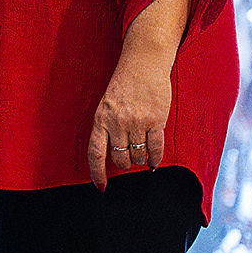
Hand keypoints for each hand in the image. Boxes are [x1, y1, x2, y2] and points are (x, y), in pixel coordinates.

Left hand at [87, 58, 172, 186]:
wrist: (142, 65)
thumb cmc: (123, 86)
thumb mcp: (106, 105)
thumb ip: (107, 127)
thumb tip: (111, 153)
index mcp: (100, 119)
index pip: (95, 152)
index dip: (97, 173)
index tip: (101, 187)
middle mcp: (117, 122)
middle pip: (119, 158)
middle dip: (124, 165)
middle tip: (128, 160)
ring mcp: (137, 122)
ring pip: (137, 156)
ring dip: (139, 161)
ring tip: (141, 156)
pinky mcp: (156, 120)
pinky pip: (155, 148)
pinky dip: (155, 159)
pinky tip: (154, 163)